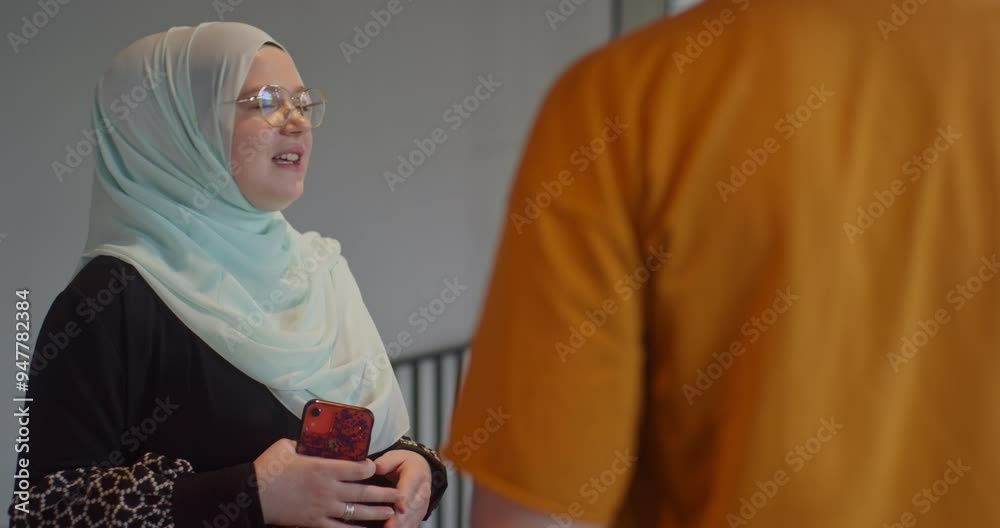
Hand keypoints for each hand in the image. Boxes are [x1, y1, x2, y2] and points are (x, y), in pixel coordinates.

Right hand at [253, 438, 401, 527]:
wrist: (252, 494)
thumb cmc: (268, 468)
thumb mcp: (287, 446)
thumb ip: (306, 443)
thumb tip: (315, 438)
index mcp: (324, 467)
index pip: (358, 468)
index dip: (370, 468)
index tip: (375, 467)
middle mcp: (328, 489)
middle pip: (363, 492)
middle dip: (384, 493)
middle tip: (399, 494)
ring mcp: (323, 507)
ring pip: (357, 511)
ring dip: (376, 512)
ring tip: (390, 512)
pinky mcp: (314, 521)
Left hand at [373, 450, 432, 527]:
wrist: (421, 470)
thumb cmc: (405, 464)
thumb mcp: (396, 457)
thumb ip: (386, 462)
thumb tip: (376, 467)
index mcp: (417, 475)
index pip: (411, 488)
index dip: (405, 500)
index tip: (399, 509)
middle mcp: (422, 493)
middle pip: (412, 508)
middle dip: (401, 519)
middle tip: (390, 527)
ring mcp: (422, 506)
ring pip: (413, 519)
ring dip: (402, 526)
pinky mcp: (418, 516)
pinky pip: (411, 525)